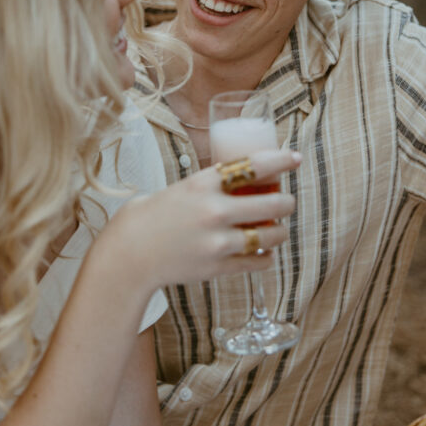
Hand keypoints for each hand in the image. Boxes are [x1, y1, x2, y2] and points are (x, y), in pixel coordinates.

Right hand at [108, 148, 300, 288]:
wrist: (130, 253)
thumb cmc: (154, 215)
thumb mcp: (183, 188)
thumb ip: (212, 183)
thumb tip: (245, 176)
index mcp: (203, 183)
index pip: (254, 165)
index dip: (281, 160)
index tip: (295, 158)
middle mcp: (214, 211)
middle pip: (273, 204)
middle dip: (287, 202)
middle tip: (287, 202)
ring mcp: (217, 241)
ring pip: (271, 235)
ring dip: (280, 231)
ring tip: (277, 229)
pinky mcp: (218, 267)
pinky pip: (257, 261)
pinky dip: (266, 256)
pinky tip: (264, 252)